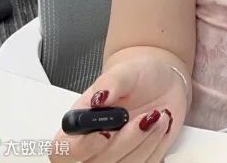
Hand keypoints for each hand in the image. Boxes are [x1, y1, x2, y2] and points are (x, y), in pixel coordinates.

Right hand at [50, 57, 187, 161]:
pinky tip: (161, 125)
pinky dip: (157, 146)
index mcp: (79, 124)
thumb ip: (111, 83)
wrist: (163, 83)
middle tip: (145, 118)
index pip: (63, 150)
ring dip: (145, 142)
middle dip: (125, 142)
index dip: (81, 147)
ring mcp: (115, 158)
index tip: (105, 133)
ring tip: (158, 115)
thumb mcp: (126, 71)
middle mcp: (93, 146)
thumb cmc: (138, 77)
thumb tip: (99, 97)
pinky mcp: (137, 161)